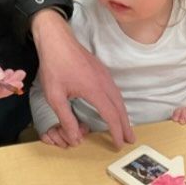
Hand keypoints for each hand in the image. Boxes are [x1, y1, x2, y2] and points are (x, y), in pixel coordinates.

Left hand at [30, 10, 133, 149]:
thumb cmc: (54, 66)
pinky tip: (115, 107)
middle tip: (131, 140)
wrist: (56, 40)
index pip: (111, 116)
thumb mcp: (55, 96)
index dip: (116, 132)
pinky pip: (114, 89)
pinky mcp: (101, 70)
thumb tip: (76, 138)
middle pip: (120, 107)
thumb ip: (66, 118)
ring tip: (126, 127)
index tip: (119, 145)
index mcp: (94, 89)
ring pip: (119, 97)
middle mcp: (104, 82)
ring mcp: (104, 74)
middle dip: (126, 125)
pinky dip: (118, 102)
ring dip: (124, 114)